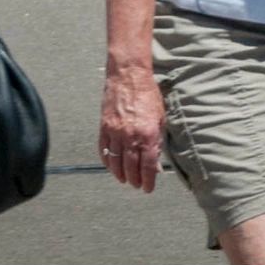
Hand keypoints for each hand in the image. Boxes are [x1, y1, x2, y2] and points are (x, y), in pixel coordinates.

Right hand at [100, 67, 164, 191]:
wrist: (129, 76)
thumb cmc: (148, 94)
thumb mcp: (160, 118)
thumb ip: (158, 140)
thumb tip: (156, 162)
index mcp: (148, 134)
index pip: (148, 166)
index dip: (148, 180)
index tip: (148, 188)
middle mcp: (130, 136)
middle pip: (131, 167)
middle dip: (135, 180)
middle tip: (137, 185)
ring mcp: (115, 133)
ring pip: (116, 162)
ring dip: (120, 174)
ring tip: (125, 180)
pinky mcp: (104, 128)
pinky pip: (104, 150)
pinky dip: (107, 162)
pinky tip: (112, 167)